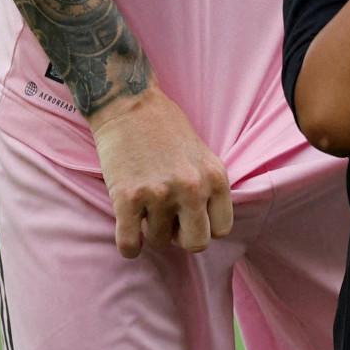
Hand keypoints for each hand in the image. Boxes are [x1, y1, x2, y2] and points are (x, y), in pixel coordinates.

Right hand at [89, 84, 232, 258]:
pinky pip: (129, 245)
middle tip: (169, 218)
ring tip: (145, 204)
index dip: (205, 226)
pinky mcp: (127, 198)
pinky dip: (129, 246)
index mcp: (215, 176)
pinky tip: (129, 230)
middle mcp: (191, 187)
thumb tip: (203, 228)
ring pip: (159, 241)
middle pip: (196, 244)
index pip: (222, 229)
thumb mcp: (203, 154)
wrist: (128, 104)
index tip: (190, 215)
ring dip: (150, 229)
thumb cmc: (166, 127)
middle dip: (181, 236)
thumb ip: (208, 188)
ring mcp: (159, 194)